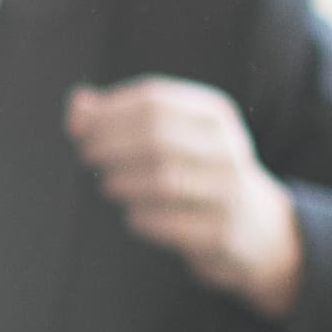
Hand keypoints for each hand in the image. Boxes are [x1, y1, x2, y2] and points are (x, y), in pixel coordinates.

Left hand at [70, 80, 301, 313]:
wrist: (254, 227)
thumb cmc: (198, 172)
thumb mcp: (173, 137)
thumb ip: (120, 117)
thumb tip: (77, 105)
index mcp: (215, 115)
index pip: (154, 99)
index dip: (109, 112)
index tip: (79, 128)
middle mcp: (228, 148)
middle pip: (156, 135)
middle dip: (111, 144)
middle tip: (87, 155)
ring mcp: (229, 191)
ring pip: (163, 179)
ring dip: (123, 180)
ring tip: (108, 184)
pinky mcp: (221, 232)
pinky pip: (169, 222)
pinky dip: (141, 216)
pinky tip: (132, 215)